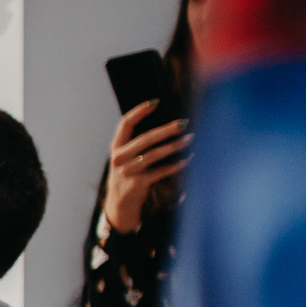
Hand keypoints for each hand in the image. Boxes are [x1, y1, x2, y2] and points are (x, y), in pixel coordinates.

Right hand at [104, 102, 190, 234]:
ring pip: (154, 154)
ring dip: (174, 146)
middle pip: (144, 139)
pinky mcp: (137, 183)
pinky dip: (176, 165)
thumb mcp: (125, 157)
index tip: (155, 102)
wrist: (119, 204)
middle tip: (183, 123)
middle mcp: (119, 158)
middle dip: (166, 130)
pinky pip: (160, 171)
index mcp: (116, 147)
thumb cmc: (128, 175)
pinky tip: (188, 159)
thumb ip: (135, 143)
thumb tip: (163, 124)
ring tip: (190, 139)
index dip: (139, 111)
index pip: (125, 123)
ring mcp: (127, 171)